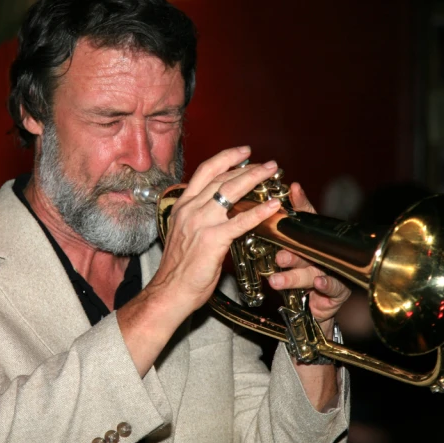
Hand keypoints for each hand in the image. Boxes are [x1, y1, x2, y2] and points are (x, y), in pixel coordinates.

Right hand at [148, 146, 280, 319]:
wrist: (170, 291)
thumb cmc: (179, 268)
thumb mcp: (184, 233)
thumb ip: (199, 218)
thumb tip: (220, 211)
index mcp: (182, 206)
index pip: (205, 171)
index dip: (226, 158)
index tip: (243, 152)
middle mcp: (190, 209)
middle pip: (222, 177)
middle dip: (247, 166)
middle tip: (267, 164)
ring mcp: (201, 223)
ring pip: (231, 191)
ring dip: (255, 179)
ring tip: (271, 173)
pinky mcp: (213, 240)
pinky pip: (241, 221)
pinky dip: (260, 211)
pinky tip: (273, 206)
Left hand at [267, 182, 349, 337]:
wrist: (309, 311)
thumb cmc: (294, 277)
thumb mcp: (280, 255)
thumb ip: (270, 237)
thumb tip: (249, 215)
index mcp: (306, 241)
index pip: (303, 218)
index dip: (299, 203)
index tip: (293, 189)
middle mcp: (320, 252)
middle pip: (307, 246)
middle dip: (291, 250)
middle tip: (278, 254)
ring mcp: (329, 270)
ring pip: (312, 269)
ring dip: (294, 274)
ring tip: (275, 280)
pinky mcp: (337, 290)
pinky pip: (333, 286)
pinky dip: (326, 284)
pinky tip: (318, 283)